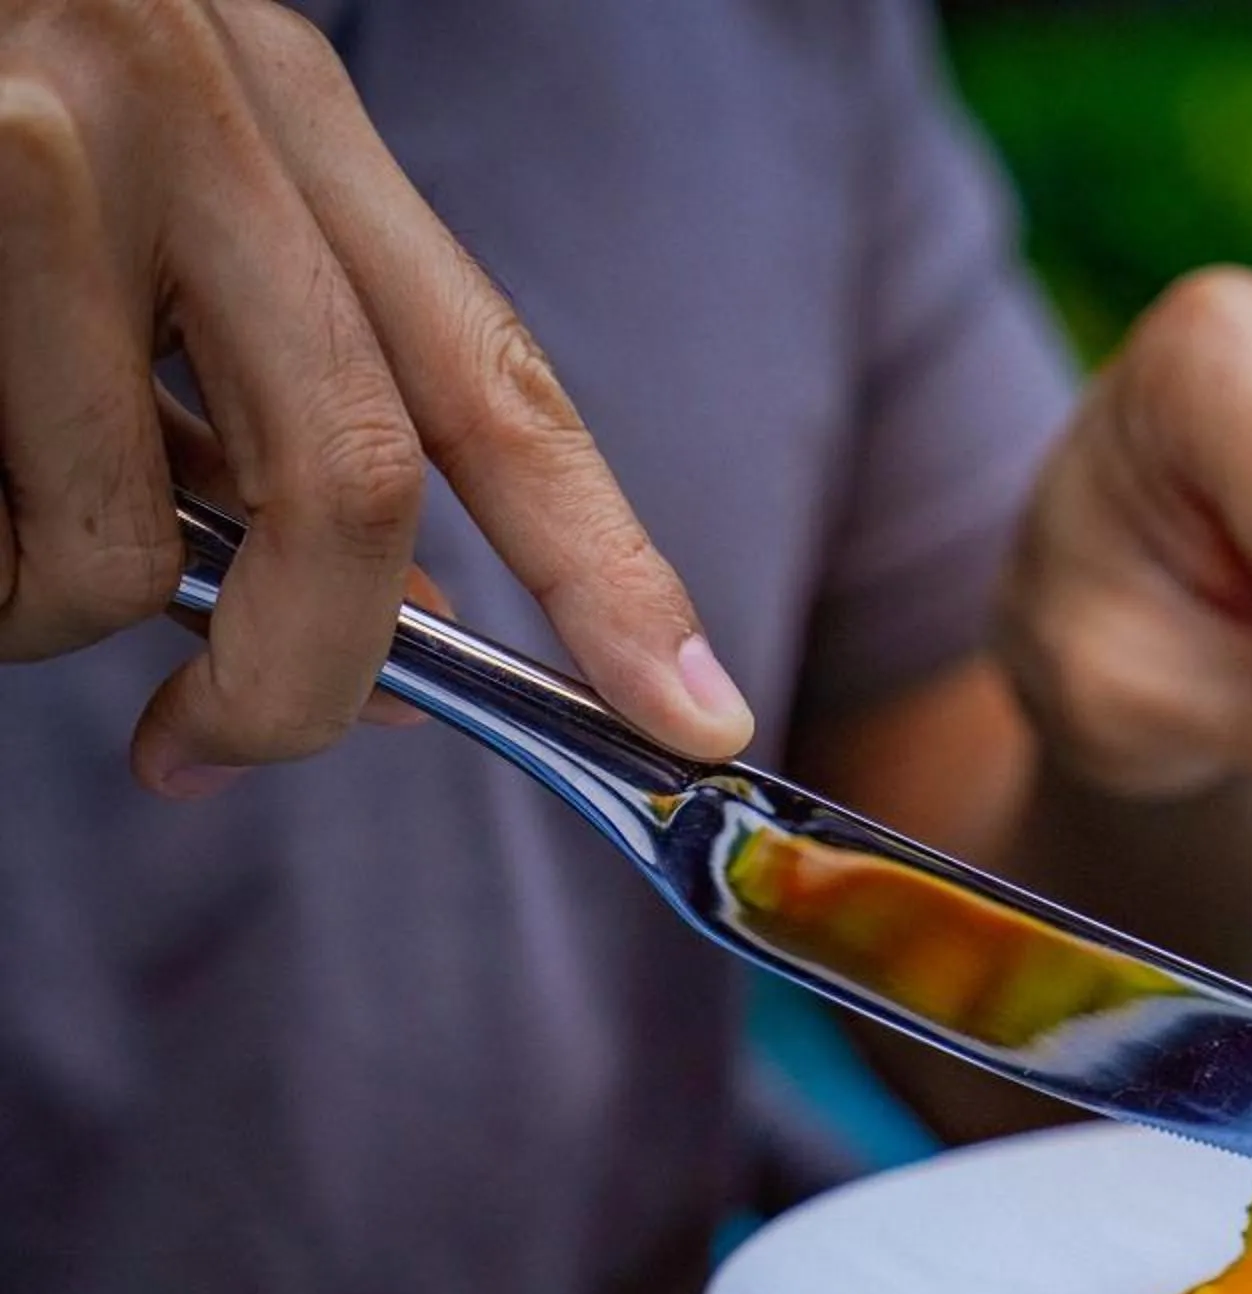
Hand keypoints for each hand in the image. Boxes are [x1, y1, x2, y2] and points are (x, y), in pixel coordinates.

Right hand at [0, 0, 749, 796]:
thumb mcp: (157, 181)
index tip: (699, 715)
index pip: (497, 382)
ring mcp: (25, 145)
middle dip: (298, 677)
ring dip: (34, 606)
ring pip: (94, 532)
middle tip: (208, 746)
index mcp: (282, 105)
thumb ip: (269, 389)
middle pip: (344, 489)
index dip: (615, 571)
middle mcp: (185, 107)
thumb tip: (401, 644)